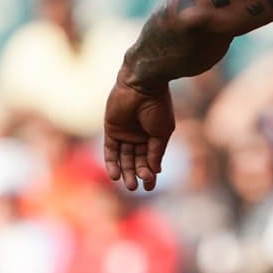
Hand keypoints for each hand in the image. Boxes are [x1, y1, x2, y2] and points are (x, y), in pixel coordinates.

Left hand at [103, 75, 174, 191]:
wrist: (142, 86)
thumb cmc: (157, 107)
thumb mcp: (162, 133)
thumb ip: (156, 152)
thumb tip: (154, 171)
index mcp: (153, 135)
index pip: (150, 158)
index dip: (150, 172)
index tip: (150, 186)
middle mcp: (139, 135)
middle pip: (136, 159)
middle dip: (137, 173)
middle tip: (136, 187)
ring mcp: (125, 132)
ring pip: (123, 157)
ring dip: (125, 171)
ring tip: (129, 185)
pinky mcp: (111, 129)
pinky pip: (110, 150)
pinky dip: (112, 163)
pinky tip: (115, 175)